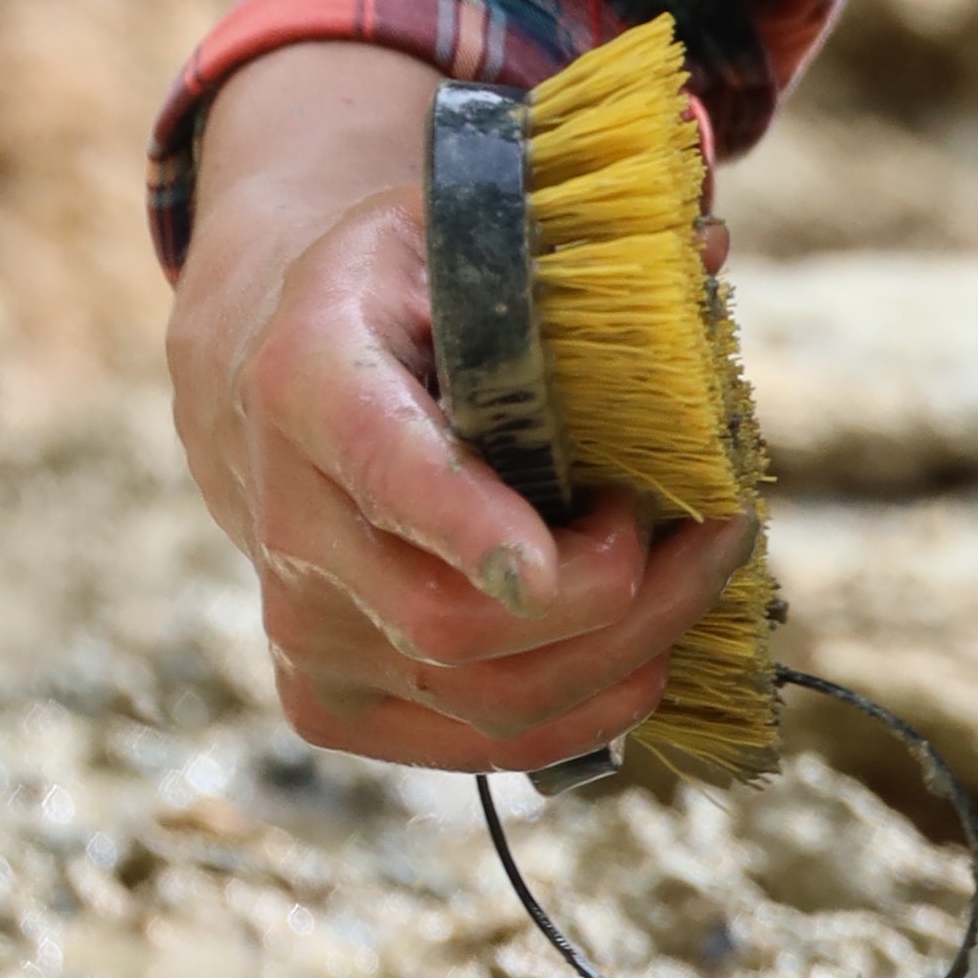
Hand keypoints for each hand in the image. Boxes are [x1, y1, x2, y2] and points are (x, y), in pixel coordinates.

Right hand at [167, 41, 750, 771]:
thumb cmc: (401, 298)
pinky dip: (584, 709)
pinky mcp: (326, 700)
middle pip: (457, 618)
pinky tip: (643, 649)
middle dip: (618, 592)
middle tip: (708, 527)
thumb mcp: (465, 232)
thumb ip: (578, 245)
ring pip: (486, 696)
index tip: (548, 564)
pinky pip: (476, 744)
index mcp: (312, 378)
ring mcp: (300, 627)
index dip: (465, 524)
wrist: (267, 382)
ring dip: (627, 649)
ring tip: (697, 571)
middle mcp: (288, 520)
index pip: (387, 469)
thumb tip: (710, 250)